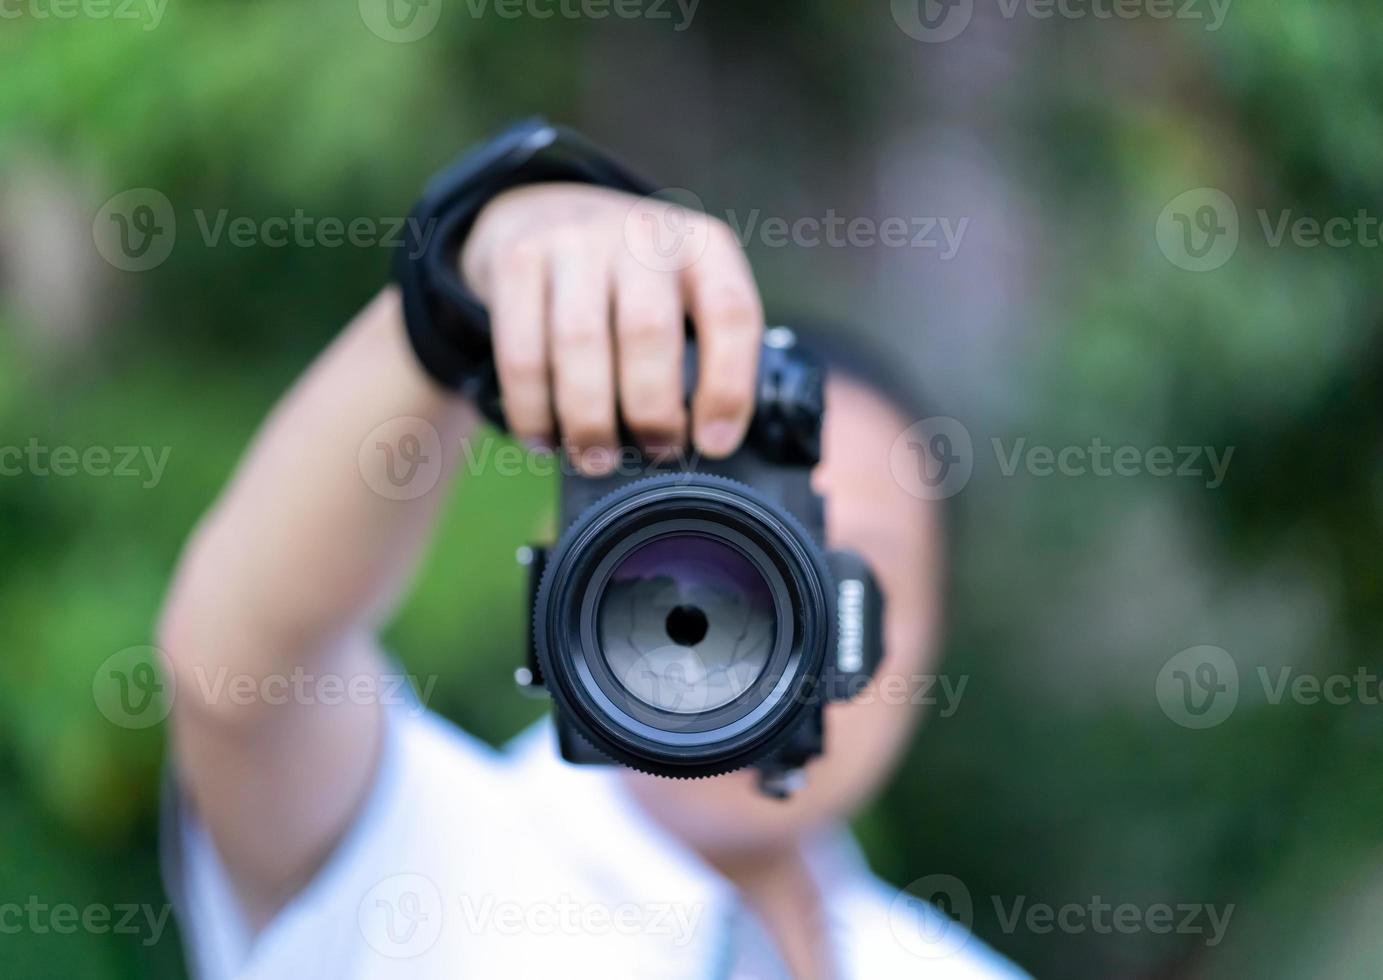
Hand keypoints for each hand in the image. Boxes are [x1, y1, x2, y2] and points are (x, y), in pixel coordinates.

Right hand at [460, 182, 763, 473]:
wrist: (547, 210)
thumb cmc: (632, 282)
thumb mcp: (686, 291)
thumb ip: (705, 351)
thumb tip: (706, 443)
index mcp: (703, 248)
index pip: (730, 313)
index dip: (727, 387)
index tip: (713, 445)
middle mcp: (642, 235)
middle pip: (648, 330)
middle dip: (651, 410)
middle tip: (652, 452)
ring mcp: (575, 241)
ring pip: (580, 341)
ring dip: (588, 419)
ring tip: (596, 459)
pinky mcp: (517, 261)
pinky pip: (522, 351)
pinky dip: (531, 409)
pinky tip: (543, 439)